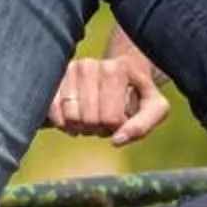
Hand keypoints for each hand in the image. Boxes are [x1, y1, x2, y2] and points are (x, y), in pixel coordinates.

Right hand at [49, 54, 171, 144]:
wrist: (120, 72)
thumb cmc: (138, 94)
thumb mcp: (154, 108)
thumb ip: (142, 126)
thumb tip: (117, 140)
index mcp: (117, 70)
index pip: (110, 118)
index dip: (116, 127)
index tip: (121, 118)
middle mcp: (91, 65)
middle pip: (89, 120)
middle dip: (98, 128)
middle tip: (105, 120)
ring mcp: (71, 69)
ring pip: (70, 117)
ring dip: (80, 126)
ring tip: (91, 117)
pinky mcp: (55, 77)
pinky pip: (51, 109)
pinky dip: (61, 122)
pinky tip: (73, 120)